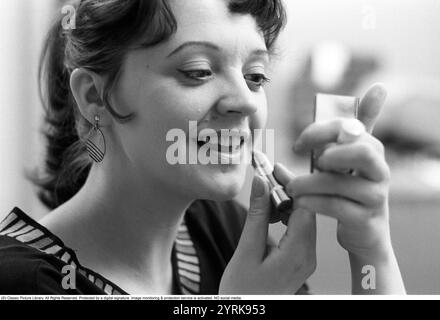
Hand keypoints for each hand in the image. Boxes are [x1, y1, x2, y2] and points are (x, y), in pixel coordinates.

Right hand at [219, 173, 315, 293]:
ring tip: (263, 196)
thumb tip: (260, 182)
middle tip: (265, 175)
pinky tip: (268, 213)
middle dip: (286, 189)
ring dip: (284, 202)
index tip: (272, 168)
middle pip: (306, 209)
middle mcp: (309, 256)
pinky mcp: (301, 259)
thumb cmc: (243, 291)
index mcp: (298, 254)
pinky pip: (298, 228)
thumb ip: (256, 215)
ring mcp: (307, 258)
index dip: (290, 183)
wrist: (248, 314)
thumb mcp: (246, 251)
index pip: (304, 206)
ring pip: (302, 217)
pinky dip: (284, 215)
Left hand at [290, 84, 391, 258]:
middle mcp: (379, 170)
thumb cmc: (347, 191)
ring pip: (341, 182)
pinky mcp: (365, 219)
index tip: (298, 145)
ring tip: (292, 187)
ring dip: (309, 183)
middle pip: (363, 151)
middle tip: (311, 163)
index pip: (351, 128)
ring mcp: (375, 196)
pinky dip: (312, 202)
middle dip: (331, 153)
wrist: (365, 232)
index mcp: (372, 150)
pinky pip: (336, 206)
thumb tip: (349, 105)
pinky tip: (299, 202)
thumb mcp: (343, 162)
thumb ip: (335, 139)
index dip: (321, 131)